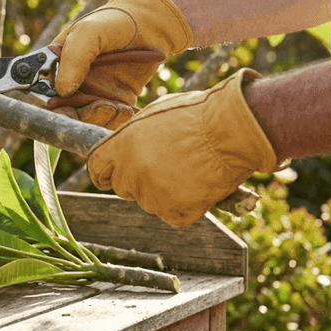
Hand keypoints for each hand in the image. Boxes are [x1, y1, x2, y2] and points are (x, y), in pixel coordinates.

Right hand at [49, 0, 192, 128]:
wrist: (151, 24)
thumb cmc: (114, 21)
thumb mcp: (88, 32)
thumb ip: (73, 58)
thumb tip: (62, 91)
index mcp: (57, 66)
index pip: (41, 93)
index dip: (48, 105)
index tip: (63, 106)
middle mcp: (72, 83)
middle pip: (63, 113)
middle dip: (77, 117)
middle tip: (98, 106)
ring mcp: (93, 94)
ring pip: (85, 121)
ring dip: (98, 119)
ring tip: (114, 106)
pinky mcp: (114, 102)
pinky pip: (108, 122)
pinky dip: (115, 120)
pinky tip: (125, 109)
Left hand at [87, 68, 289, 227]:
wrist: (234, 131)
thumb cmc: (199, 114)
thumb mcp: (155, 114)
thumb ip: (133, 135)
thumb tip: (126, 146)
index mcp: (122, 144)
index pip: (96, 169)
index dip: (106, 172)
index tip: (114, 175)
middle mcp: (132, 171)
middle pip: (123, 188)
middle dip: (138, 181)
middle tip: (165, 168)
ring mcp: (153, 194)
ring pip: (149, 203)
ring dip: (164, 193)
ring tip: (189, 171)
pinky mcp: (176, 212)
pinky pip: (174, 216)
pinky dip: (186, 206)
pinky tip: (199, 186)